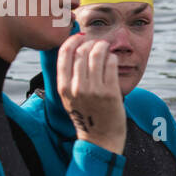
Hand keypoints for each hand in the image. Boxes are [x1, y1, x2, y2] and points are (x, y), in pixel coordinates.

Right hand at [56, 34, 125, 154]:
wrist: (100, 138)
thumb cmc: (86, 114)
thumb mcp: (69, 97)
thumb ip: (68, 77)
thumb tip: (73, 49)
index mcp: (63, 88)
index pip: (64, 54)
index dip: (73, 40)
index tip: (80, 36)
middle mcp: (77, 88)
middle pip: (82, 51)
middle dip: (91, 42)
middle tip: (97, 42)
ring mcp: (94, 90)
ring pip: (98, 55)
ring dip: (103, 46)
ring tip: (106, 47)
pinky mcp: (111, 92)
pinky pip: (111, 64)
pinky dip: (112, 57)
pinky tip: (112, 59)